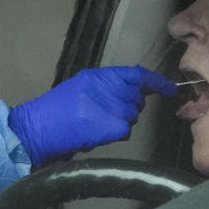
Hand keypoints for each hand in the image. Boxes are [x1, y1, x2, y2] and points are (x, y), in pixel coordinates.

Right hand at [7, 65, 177, 167]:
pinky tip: (97, 133)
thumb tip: (132, 92)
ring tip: (97, 124)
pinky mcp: (112, 125)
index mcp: (98, 76)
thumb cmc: (55, 110)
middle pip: (135, 97)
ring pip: (132, 115)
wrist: (38, 128)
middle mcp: (107, 87)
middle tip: (107, 114)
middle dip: (128, 106)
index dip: (156, 82)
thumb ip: (104, 87)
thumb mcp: (80, 88)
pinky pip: (125, 130)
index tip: (170, 89)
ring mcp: (111, 106)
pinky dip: (115, 133)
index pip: (135, 74)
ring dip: (120, 121)